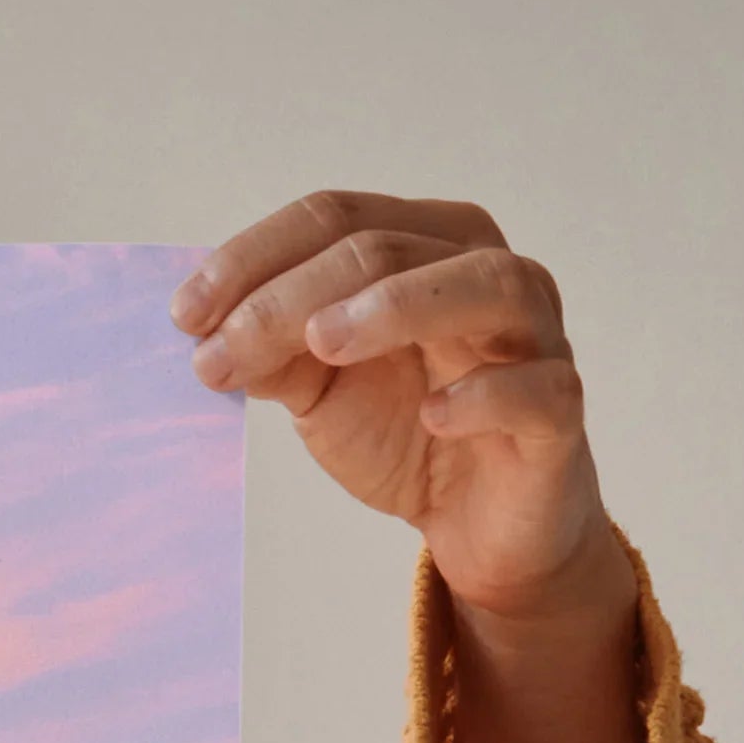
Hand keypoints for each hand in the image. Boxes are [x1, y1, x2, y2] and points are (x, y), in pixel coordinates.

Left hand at [176, 191, 659, 742]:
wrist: (478, 524)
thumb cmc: (407, 431)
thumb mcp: (321, 389)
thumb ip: (274, 352)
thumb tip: (208, 332)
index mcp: (426, 246)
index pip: (336, 217)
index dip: (255, 257)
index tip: (184, 315)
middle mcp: (487, 272)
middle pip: (388, 247)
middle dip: (292, 296)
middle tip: (221, 350)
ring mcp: (535, 337)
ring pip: (483, 285)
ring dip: (396, 306)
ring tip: (322, 343)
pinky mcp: (559, 412)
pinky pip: (538, 388)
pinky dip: (485, 394)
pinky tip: (434, 413)